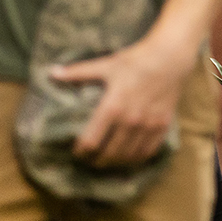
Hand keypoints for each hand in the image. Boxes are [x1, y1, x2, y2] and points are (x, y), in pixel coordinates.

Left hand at [50, 41, 187, 166]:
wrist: (169, 58)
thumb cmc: (135, 60)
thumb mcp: (105, 65)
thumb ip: (78, 72)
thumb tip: (51, 72)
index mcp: (112, 107)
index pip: (91, 141)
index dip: (81, 151)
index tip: (77, 152)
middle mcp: (130, 121)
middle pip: (109, 154)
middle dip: (97, 161)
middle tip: (91, 161)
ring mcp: (148, 125)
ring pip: (128, 156)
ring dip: (116, 162)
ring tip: (108, 162)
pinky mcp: (162, 126)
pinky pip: (148, 151)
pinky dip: (137, 159)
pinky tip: (130, 157)